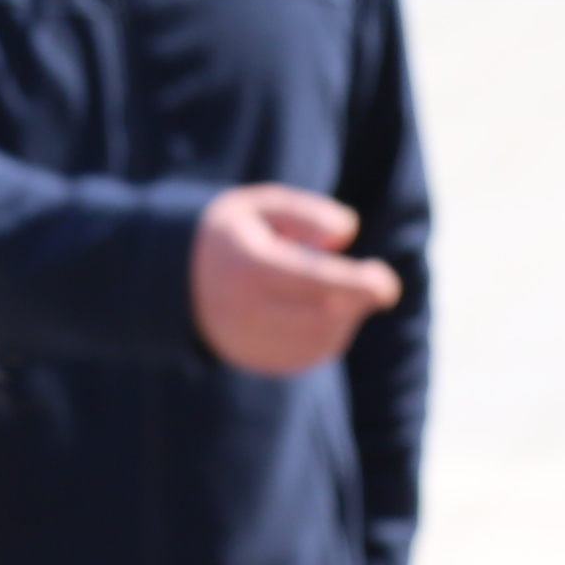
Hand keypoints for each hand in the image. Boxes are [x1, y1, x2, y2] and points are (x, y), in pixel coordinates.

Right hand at [194, 181, 400, 375]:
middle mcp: (245, 310)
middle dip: (360, 299)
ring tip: (341, 291)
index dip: (358, 284)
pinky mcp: (255, 359)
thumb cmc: (233, 233)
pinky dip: (330, 335)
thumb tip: (346, 234)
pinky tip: (329, 312)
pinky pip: (307, 356)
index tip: (387, 283)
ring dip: (347, 317)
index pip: (313, 281)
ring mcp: (248, 341)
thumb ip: (306, 214)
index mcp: (248, 265)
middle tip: (376, 282)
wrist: (177, 278)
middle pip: (323, 315)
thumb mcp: (263, 206)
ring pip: (320, 340)